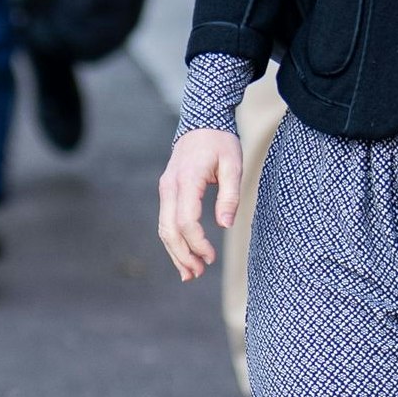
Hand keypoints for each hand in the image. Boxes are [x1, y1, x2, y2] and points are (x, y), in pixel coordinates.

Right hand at [153, 127, 243, 281]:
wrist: (202, 122)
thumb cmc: (221, 142)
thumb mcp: (234, 165)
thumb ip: (230, 195)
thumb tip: (225, 225)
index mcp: (187, 180)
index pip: (186, 220)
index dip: (197, 243)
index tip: (212, 256)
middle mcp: (170, 186)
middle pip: (169, 229)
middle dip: (182, 255)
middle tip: (198, 274)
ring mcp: (165, 188)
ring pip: (163, 228)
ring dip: (175, 252)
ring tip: (190, 273)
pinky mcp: (167, 191)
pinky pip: (166, 220)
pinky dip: (173, 241)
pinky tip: (183, 255)